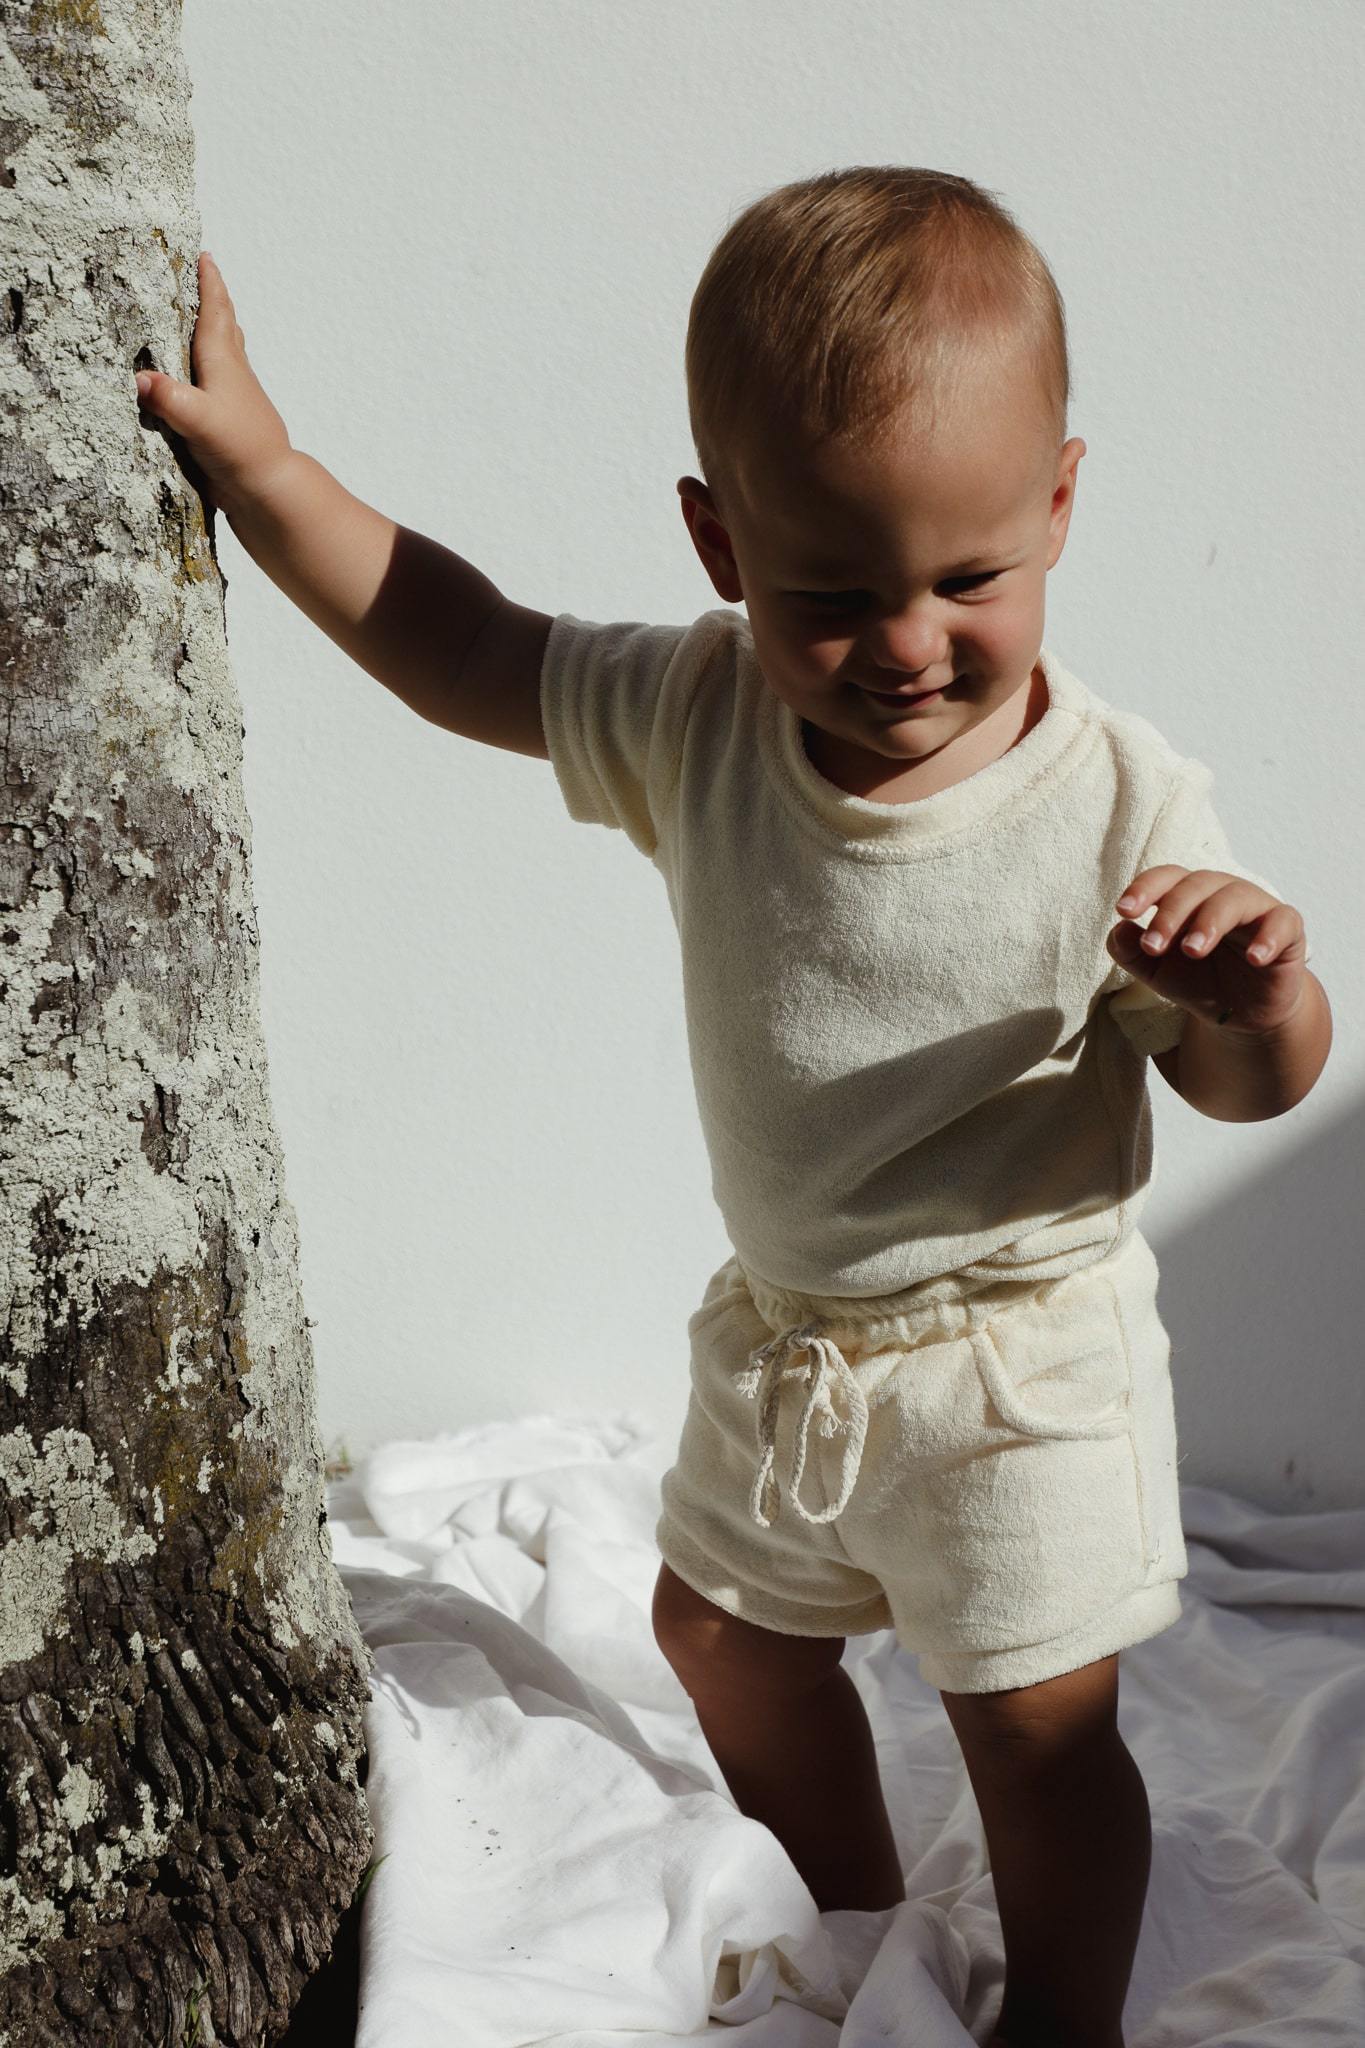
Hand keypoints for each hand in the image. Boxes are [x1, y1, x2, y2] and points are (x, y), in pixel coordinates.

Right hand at [133, 253, 293, 512]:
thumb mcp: (198, 421)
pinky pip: (220, 380)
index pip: (215, 313)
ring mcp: (235, 397)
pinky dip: (210, 365)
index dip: (210, 284)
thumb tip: (139, 379)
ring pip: (226, 352)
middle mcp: (233, 374)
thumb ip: (169, 398)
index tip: (206, 256)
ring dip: (216, 330)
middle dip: (213, 299)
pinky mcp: (231, 419)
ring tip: (203, 317)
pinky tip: (202, 377)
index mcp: (224, 363)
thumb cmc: (239, 449)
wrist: (269, 488)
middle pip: (224, 326)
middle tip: (204, 275)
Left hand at [1106, 866, 1308, 1035]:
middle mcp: (1222, 893)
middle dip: (1171, 913)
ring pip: (1235, 897)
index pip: (1166, 878)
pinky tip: (1255, 958)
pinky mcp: (1288, 930)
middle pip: (1196, 885)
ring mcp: (1257, 908)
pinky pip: (1283, 922)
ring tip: (1192, 950)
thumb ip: (1133, 953)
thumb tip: (1117, 930)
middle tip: (1154, 946)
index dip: (1144, 888)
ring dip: (1211, 921)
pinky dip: (1269, 937)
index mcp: (1189, 897)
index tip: (1123, 910)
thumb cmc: (1199, 981)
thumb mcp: (1158, 972)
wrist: (1242, 1016)